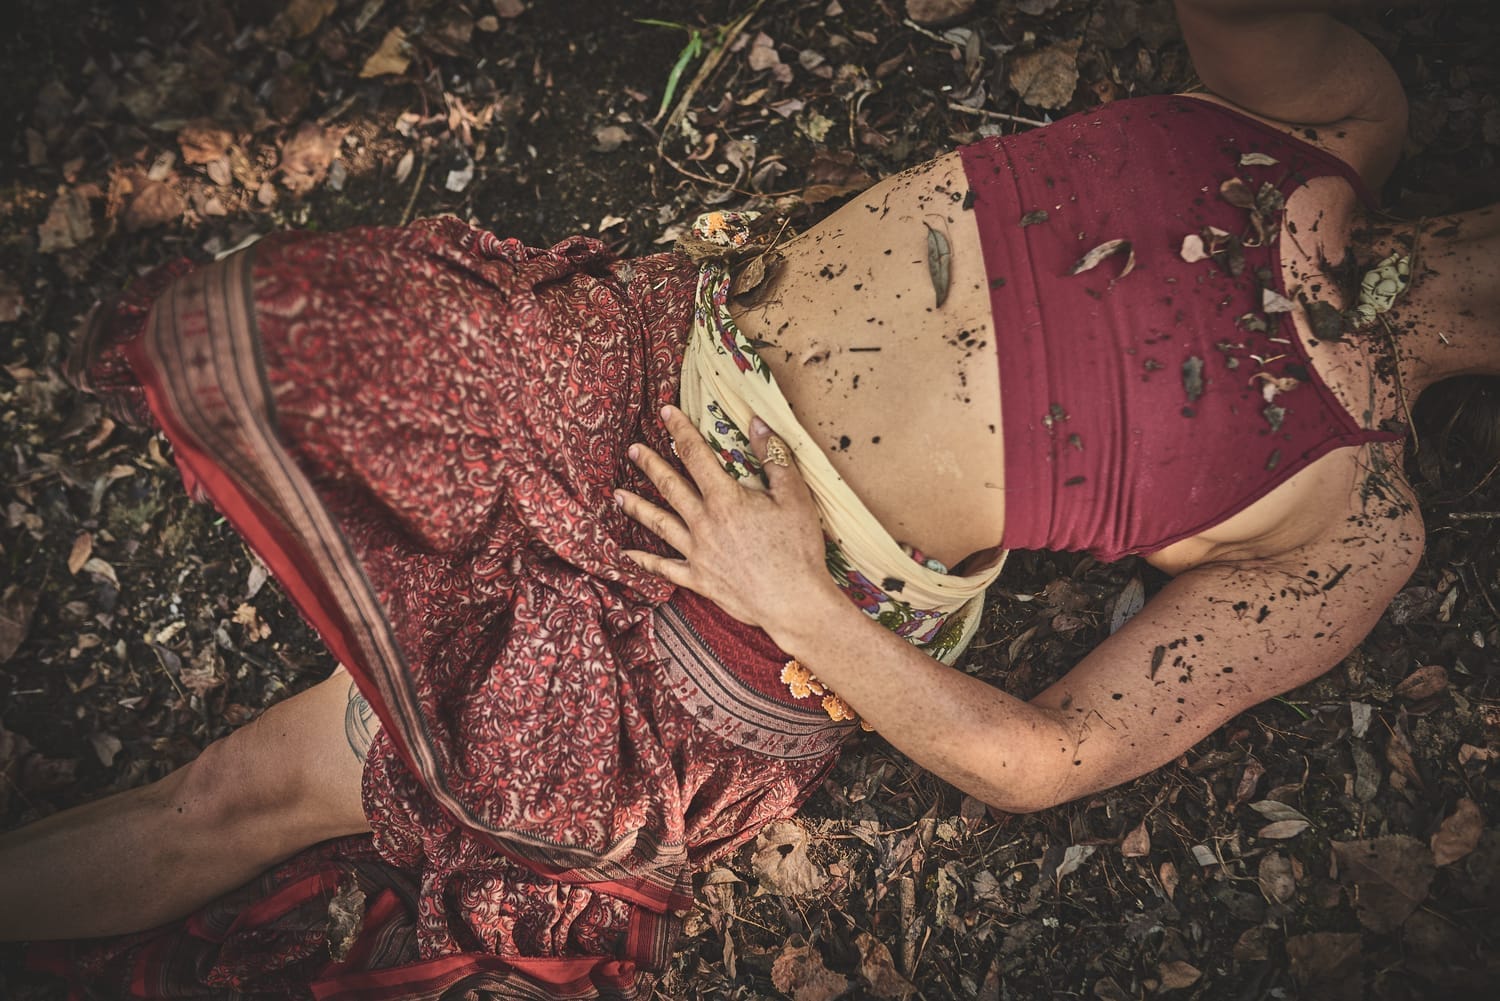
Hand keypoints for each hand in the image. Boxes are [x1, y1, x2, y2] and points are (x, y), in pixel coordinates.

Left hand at [615, 406, 835, 632]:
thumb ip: (773, 457)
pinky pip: (664, 568)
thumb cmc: (798, 548)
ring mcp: (698, 553)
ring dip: (638, 507)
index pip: (697, 455)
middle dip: (650, 464)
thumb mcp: (795, 496)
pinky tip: (625, 556)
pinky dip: (644, 561)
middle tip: (633, 450)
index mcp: (726, 499)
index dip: (681, 430)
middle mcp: (704, 523)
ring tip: (618, 495)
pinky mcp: (699, 579)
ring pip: (660, 524)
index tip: (666, 412)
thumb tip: (757, 423)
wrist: (794, 602)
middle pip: (670, 487)